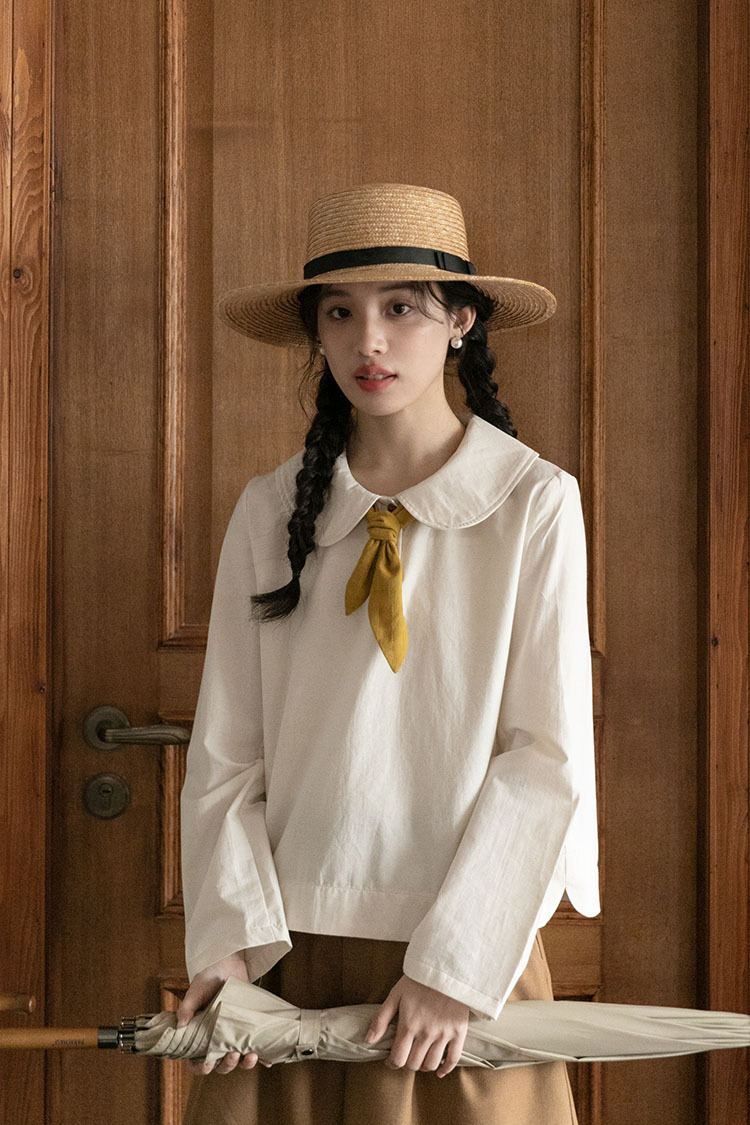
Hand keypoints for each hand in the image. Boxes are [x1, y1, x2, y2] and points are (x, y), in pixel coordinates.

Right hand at [176, 951, 271, 1075]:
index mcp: (199, 1036)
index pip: (196, 1061)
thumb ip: (187, 1007)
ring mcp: (233, 1035)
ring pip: (238, 1060)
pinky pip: (256, 1048)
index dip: (200, 1068)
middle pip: (220, 1065)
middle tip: (233, 1054)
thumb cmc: (209, 977)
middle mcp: (216, 1040)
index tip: (207, 1065)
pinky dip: (263, 1058)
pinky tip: (268, 1060)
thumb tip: (180, 1025)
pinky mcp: (248, 1029)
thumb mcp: (197, 990)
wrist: (230, 963)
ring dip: (245, 1064)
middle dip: (227, 1065)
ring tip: (251, 1056)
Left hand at [364, 974, 469, 1076]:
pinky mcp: (459, 1032)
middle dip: (406, 1063)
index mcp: (409, 1025)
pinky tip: (439, 1070)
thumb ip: (381, 1019)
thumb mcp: (396, 995)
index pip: (398, 1059)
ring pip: (431, 1064)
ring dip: (423, 1066)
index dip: (392, 1064)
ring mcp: (444, 1034)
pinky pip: (453, 1059)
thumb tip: (369, 1040)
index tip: (391, 1060)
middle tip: (406, 1056)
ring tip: (420, 1058)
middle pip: (414, 1064)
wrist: (446, 968)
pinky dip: (445, 1069)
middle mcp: (426, 1033)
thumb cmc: (418, 980)